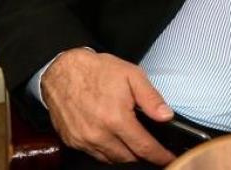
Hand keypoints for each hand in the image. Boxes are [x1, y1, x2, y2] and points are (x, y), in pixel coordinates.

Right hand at [41, 48, 174, 165]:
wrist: (63, 71)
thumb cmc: (98, 71)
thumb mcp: (133, 76)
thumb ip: (152, 98)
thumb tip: (166, 116)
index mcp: (116, 119)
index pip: (143, 147)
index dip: (158, 156)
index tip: (168, 158)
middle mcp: (98, 134)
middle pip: (127, 158)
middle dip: (143, 155)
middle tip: (152, 148)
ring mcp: (83, 140)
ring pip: (111, 159)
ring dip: (125, 155)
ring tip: (134, 143)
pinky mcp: (72, 141)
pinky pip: (95, 154)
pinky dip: (107, 152)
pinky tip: (114, 139)